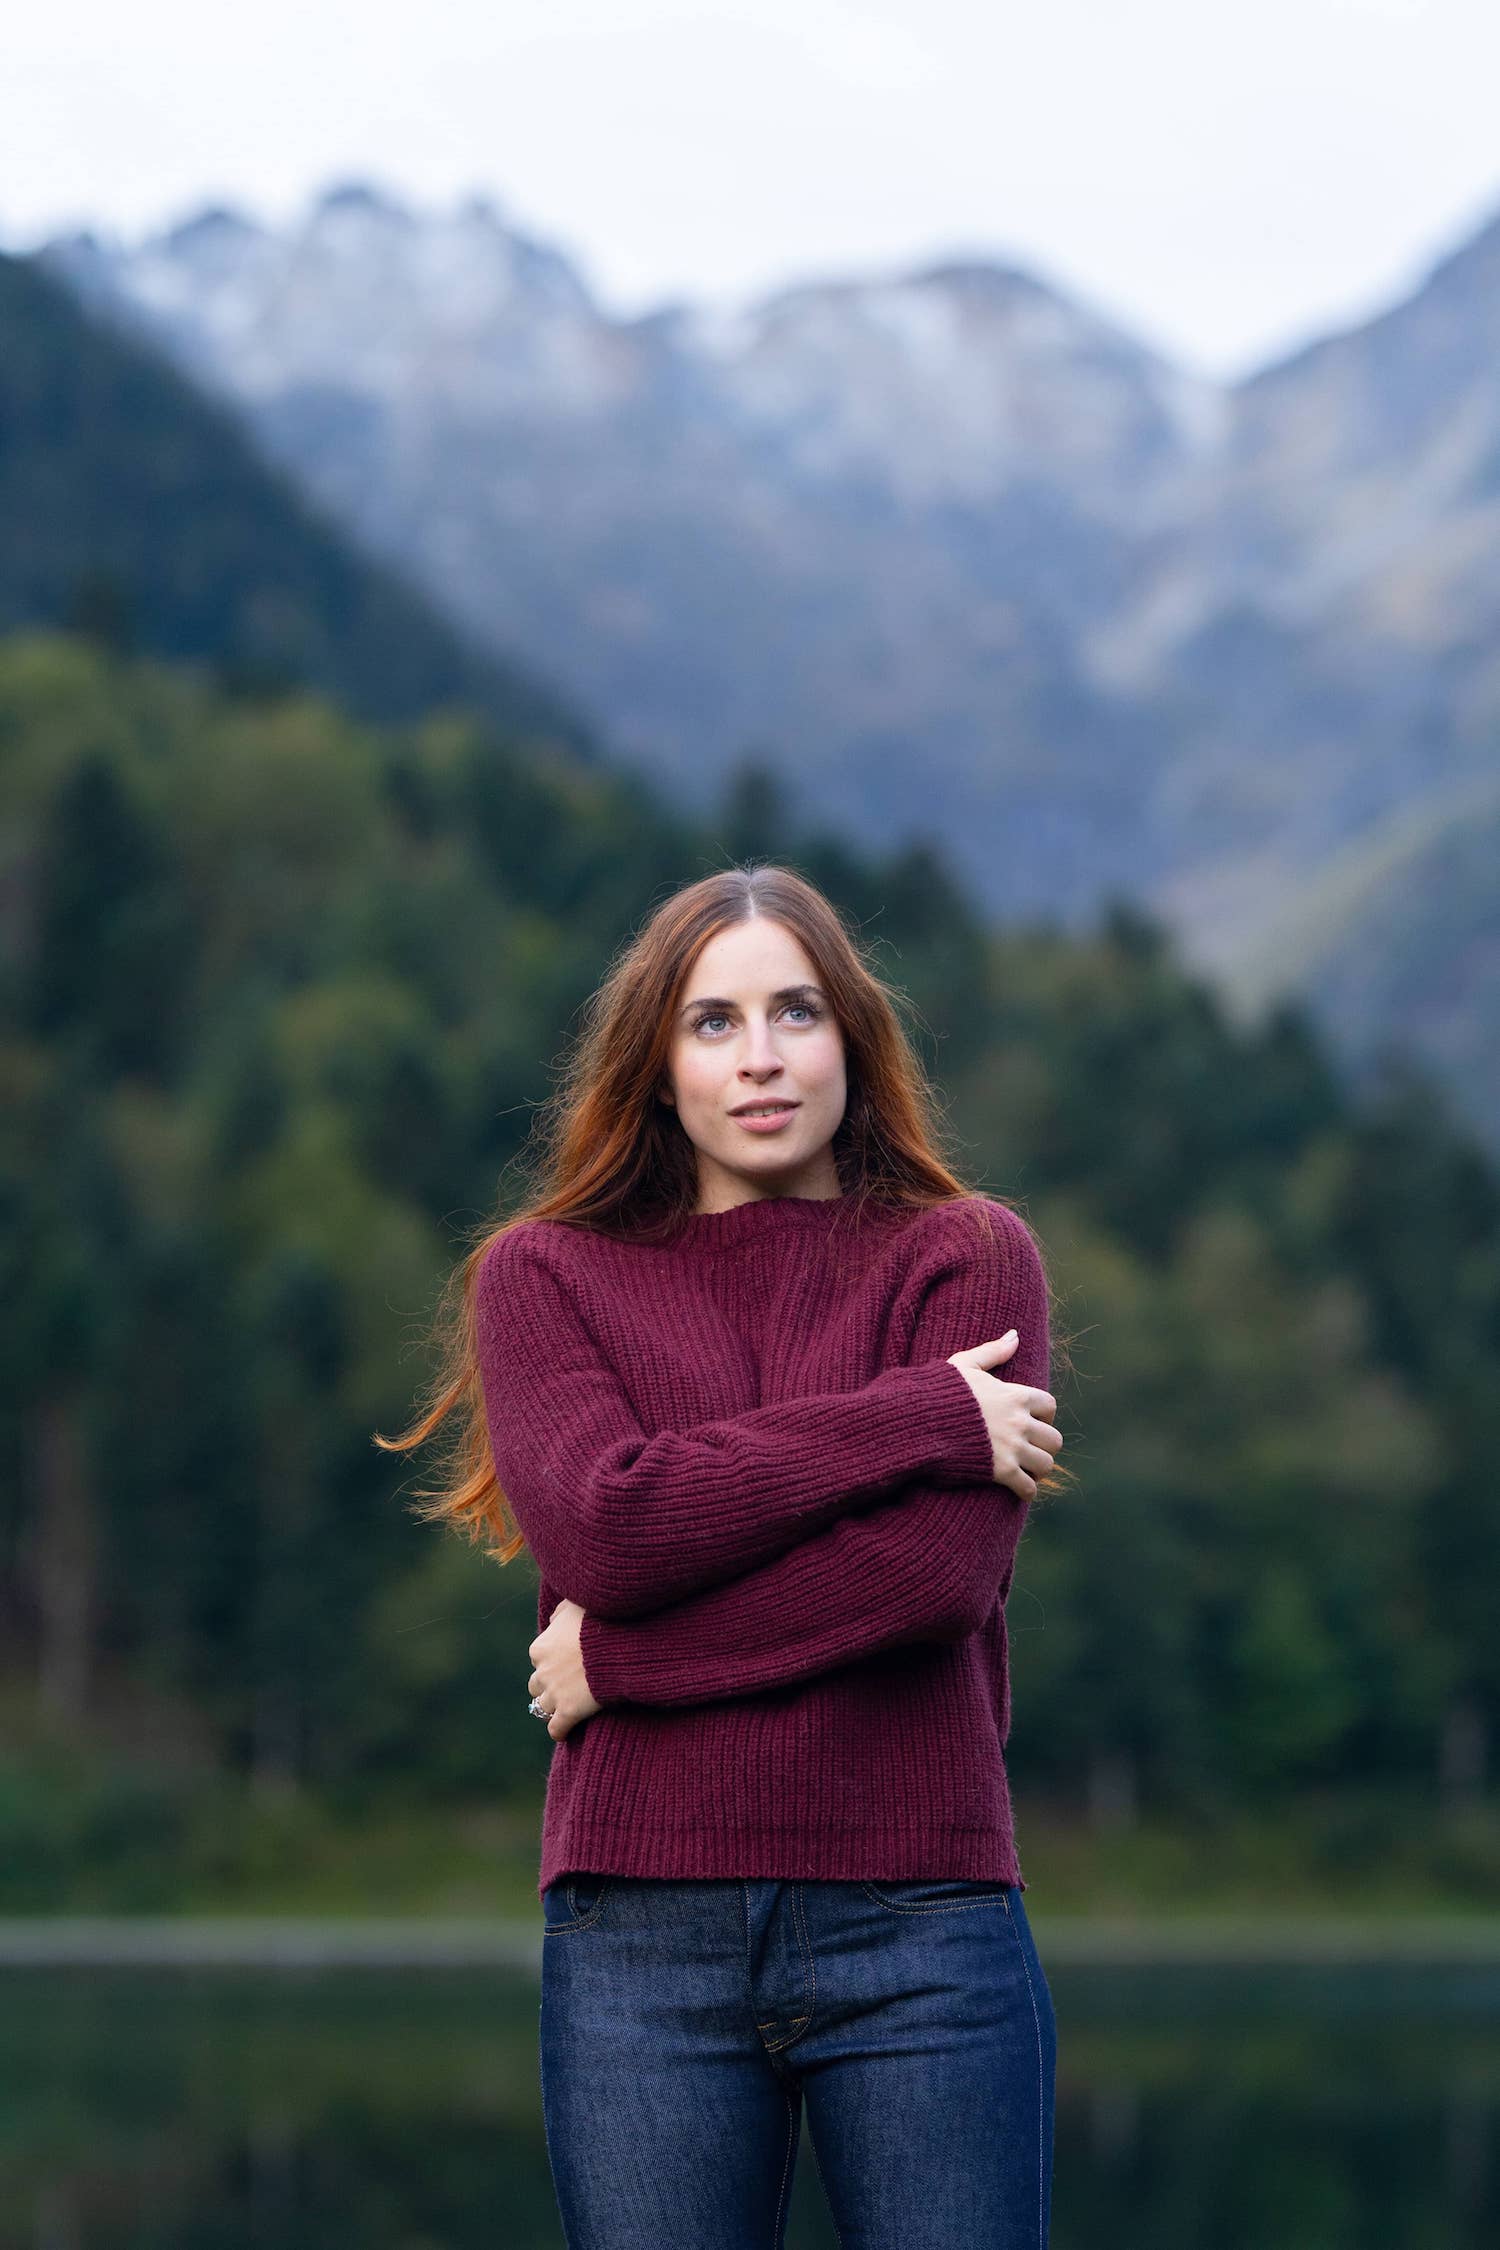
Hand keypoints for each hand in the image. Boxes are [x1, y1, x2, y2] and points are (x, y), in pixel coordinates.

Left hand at [527, 1597, 602, 1739]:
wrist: (618, 1644)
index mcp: (540, 1648)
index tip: (566, 1663)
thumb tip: (552, 1621)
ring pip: (542, 1708)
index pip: (538, 1659)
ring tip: (567, 1708)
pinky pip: (556, 1729)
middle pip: (536, 1685)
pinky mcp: (569, 1712)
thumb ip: (560, 1613)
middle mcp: (542, 1672)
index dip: (553, 1661)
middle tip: (566, 1685)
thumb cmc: (600, 1621)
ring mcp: (554, 1694)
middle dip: (549, 1685)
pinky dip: (559, 1731)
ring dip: (553, 1708)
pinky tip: (566, 1731)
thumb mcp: (576, 1606)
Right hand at [947, 1331, 1061, 1502]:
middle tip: (1031, 1449)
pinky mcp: (1001, 1471)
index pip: (1049, 1405)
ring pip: (1046, 1464)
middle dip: (1044, 1445)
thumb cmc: (939, 1391)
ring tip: (1026, 1470)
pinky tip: (1017, 1489)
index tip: (1033, 1421)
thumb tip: (1015, 1335)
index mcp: (1015, 1396)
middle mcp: (1020, 1422)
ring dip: (1037, 1469)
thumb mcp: (965, 1364)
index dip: (1044, 1415)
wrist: (920, 1420)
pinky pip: (1028, 1488)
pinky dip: (1025, 1491)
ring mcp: (1013, 1448)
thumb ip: (993, 1352)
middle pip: (1054, 1439)